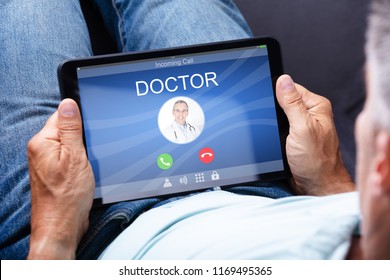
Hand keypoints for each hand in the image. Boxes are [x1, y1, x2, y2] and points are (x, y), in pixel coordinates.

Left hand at [27, 99, 93, 258]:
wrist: (61, 226)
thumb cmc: (67, 196)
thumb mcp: (75, 157)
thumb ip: (71, 129)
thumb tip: (69, 104)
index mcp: (43, 142)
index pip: (61, 116)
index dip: (80, 120)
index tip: (92, 128)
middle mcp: (41, 150)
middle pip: (66, 130)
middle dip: (83, 137)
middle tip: (91, 151)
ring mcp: (48, 162)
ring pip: (70, 145)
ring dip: (83, 151)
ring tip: (88, 164)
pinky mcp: (55, 172)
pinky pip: (70, 158)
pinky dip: (80, 161)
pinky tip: (86, 170)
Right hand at [276, 75, 354, 194]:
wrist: (316, 187)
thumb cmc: (317, 162)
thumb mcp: (302, 128)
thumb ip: (292, 104)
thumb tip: (283, 80)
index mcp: (316, 106)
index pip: (291, 88)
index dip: (276, 92)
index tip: (266, 100)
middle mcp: (309, 115)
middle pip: (282, 102)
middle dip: (272, 110)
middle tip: (271, 123)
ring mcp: (300, 127)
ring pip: (277, 117)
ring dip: (271, 124)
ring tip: (274, 134)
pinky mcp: (292, 139)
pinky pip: (277, 130)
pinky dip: (271, 133)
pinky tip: (272, 140)